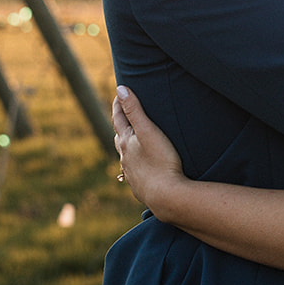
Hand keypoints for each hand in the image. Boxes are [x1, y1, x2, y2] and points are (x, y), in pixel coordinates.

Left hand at [112, 85, 185, 211]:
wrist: (166, 196)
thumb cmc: (160, 161)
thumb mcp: (148, 131)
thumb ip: (134, 109)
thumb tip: (120, 88)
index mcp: (125, 142)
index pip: (118, 118)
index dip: (119, 104)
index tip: (120, 92)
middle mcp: (124, 158)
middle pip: (119, 138)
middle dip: (121, 125)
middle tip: (125, 115)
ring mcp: (131, 174)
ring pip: (125, 157)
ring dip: (127, 147)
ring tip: (133, 142)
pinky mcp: (140, 187)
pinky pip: (135, 173)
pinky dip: (136, 165)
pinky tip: (143, 168)